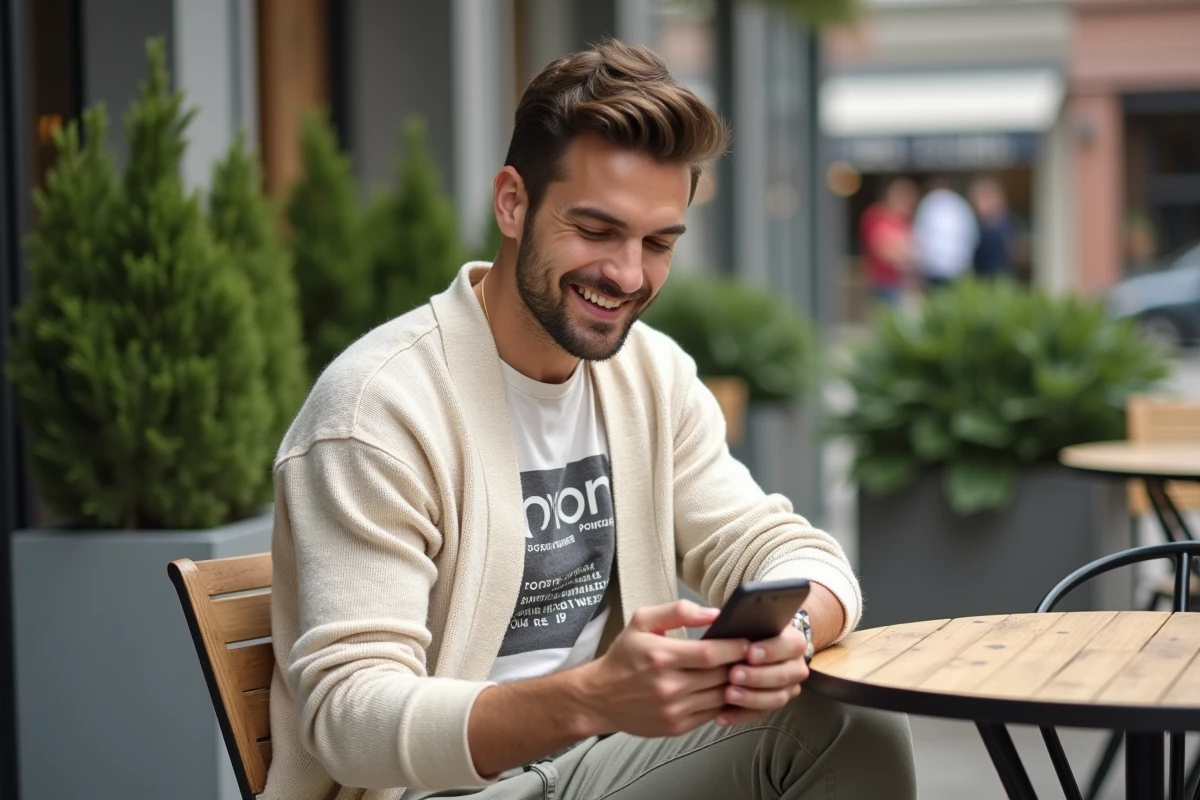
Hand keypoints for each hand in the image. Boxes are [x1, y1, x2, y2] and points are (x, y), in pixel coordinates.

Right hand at [574, 600, 749, 737]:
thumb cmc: (623, 657)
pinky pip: (712, 714)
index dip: (735, 647)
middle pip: (721, 676)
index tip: (746, 640)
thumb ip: (678, 611)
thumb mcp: (642, 621)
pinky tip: (721, 688)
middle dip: (740, 664)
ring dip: (735, 684)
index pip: (711, 653)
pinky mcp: (677, 726)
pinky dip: (722, 701)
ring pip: (721, 696)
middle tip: (749, 655)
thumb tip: (713, 613)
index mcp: (661, 656)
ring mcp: (674, 710)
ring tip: (738, 671)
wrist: (600, 697)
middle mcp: (668, 686)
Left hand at [717, 624, 808, 726]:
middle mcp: (796, 667)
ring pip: (776, 698)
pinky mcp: (773, 704)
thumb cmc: (753, 630)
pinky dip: (740, 715)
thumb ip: (740, 620)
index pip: (789, 646)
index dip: (770, 650)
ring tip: (728, 695)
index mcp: (794, 642)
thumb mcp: (752, 619)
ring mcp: (788, 688)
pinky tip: (722, 716)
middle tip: (734, 675)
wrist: (763, 647)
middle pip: (782, 675)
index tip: (749, 653)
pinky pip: (760, 714)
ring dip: (751, 698)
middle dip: (757, 676)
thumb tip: (716, 618)